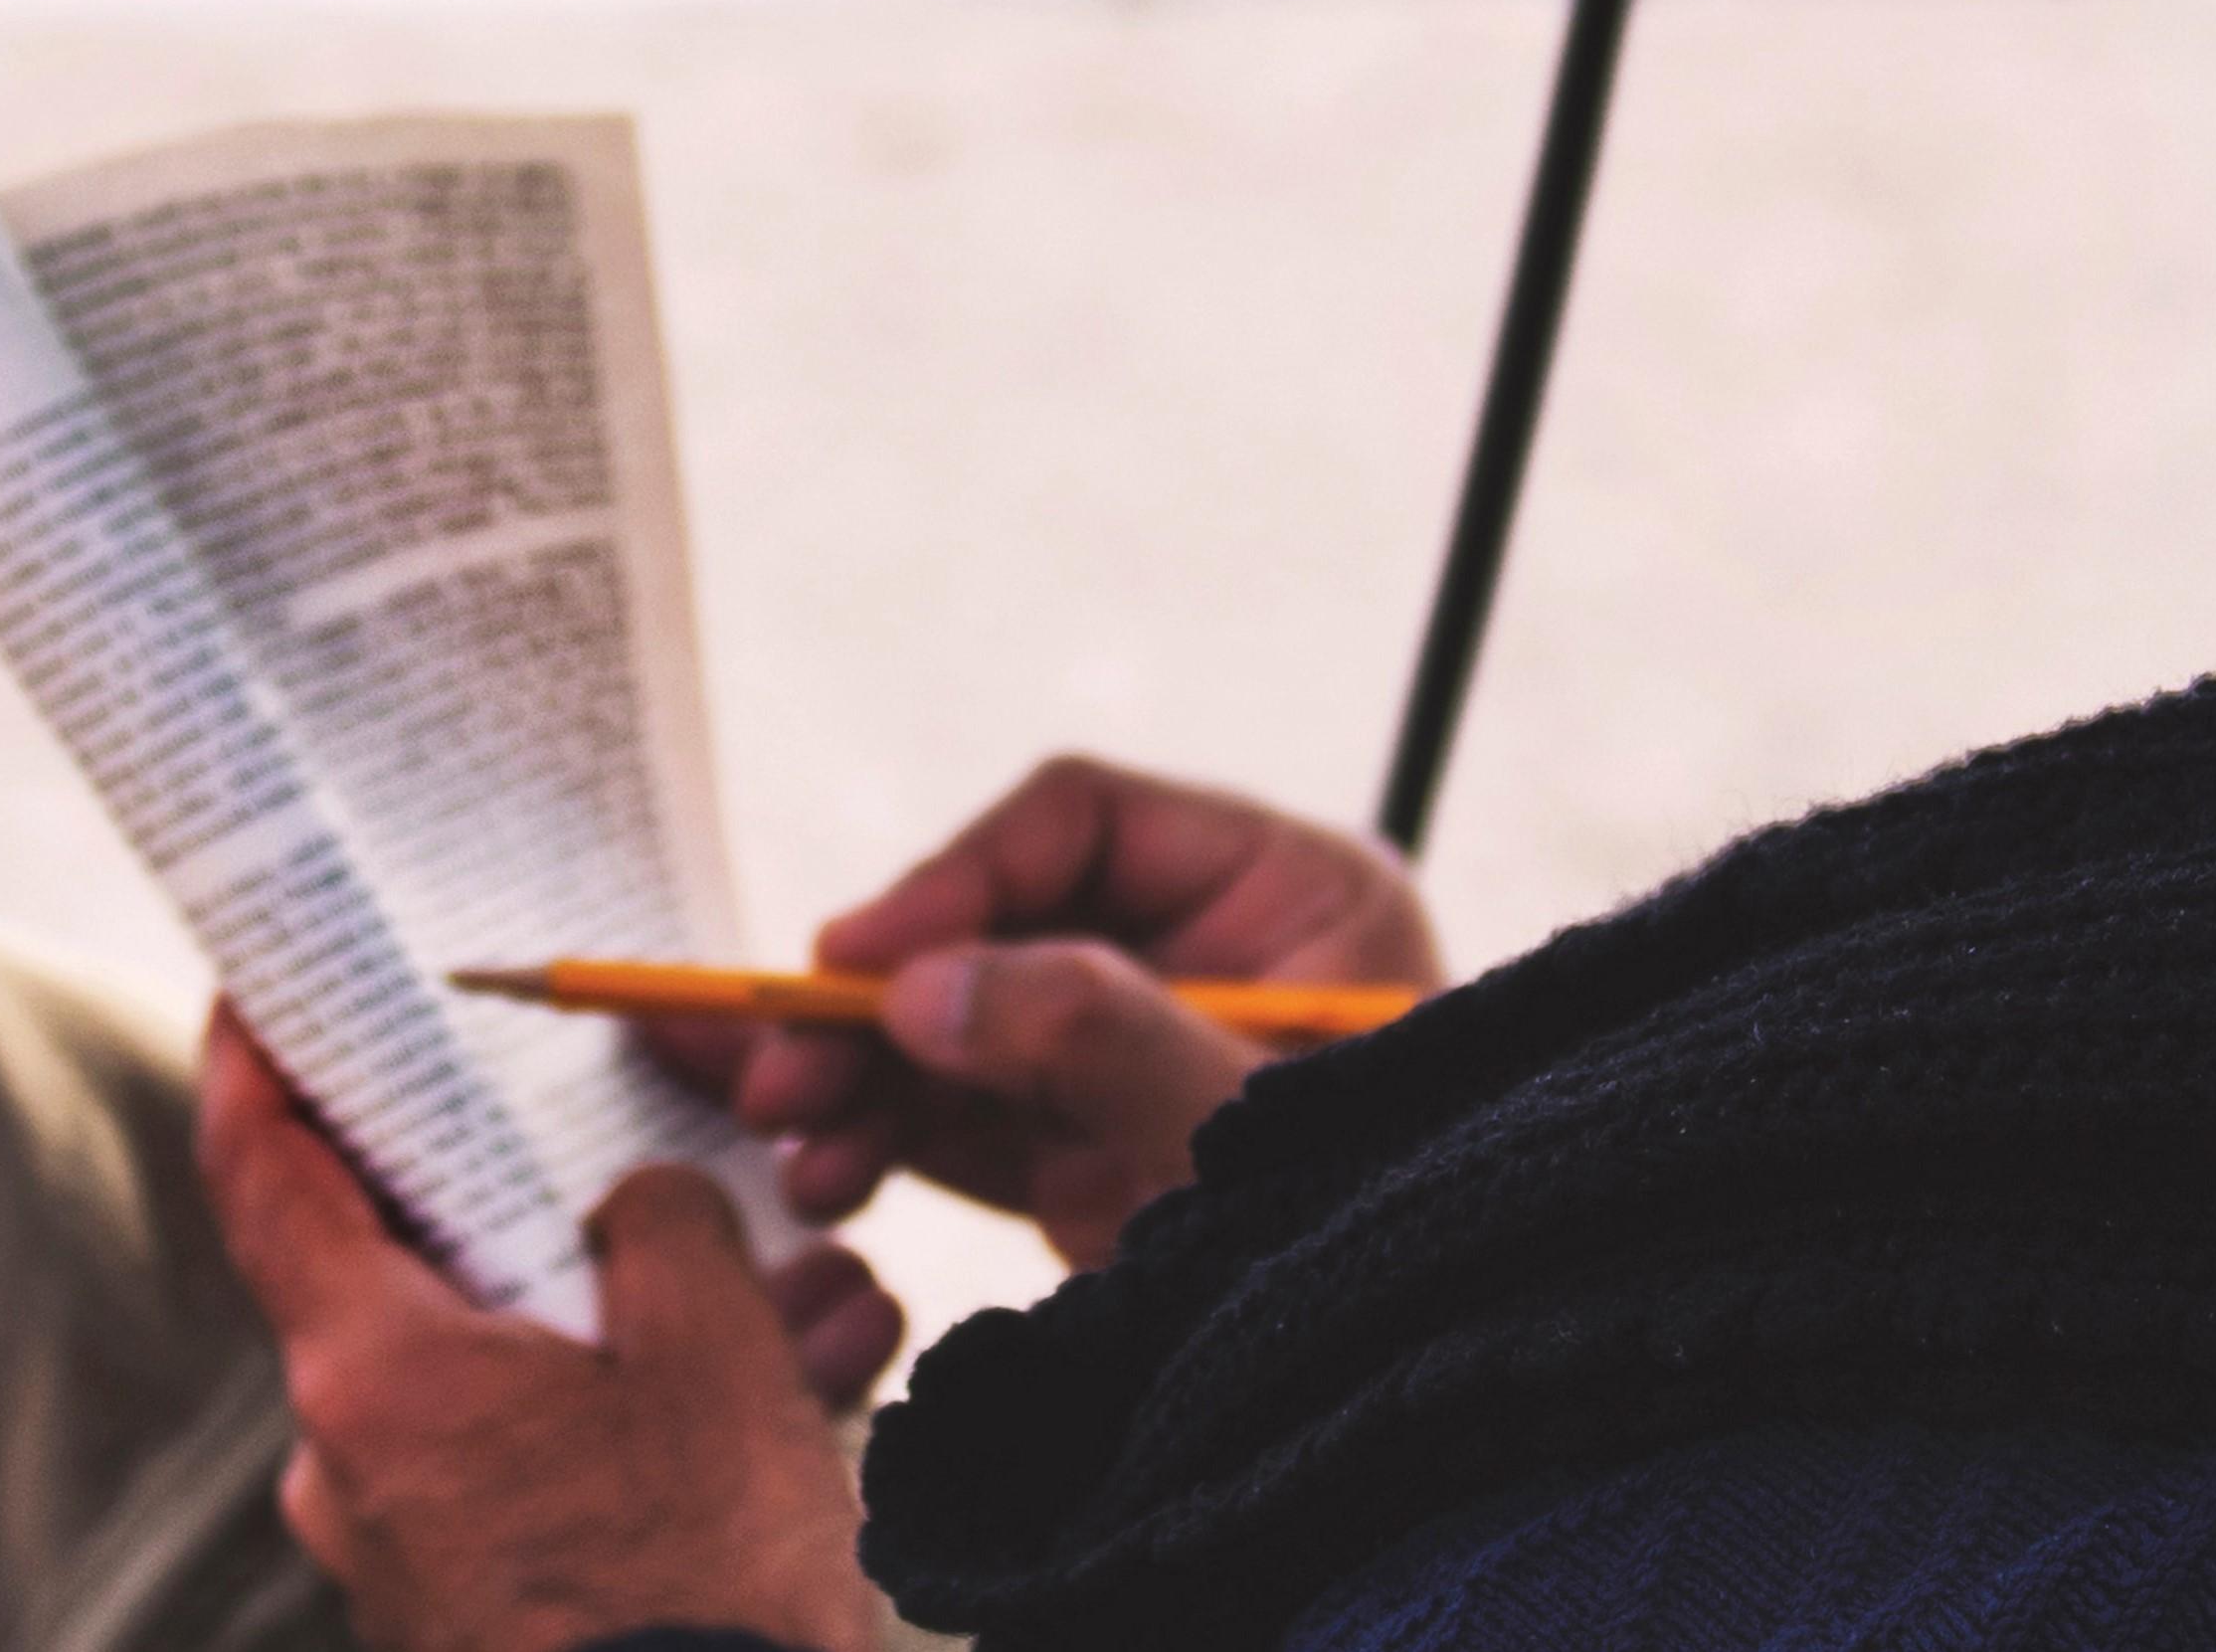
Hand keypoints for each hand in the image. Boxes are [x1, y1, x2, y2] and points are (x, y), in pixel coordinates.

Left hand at [198, 1011, 887, 1651]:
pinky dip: (653, 1431)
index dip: (259, 1060)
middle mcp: (355, 1463)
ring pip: (520, 1380)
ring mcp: (408, 1554)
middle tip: (685, 1166)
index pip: (264, 1174)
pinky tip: (804, 1408)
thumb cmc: (702, 1585)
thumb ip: (664, 1231)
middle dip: (572, 1213)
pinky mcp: (473, 1617)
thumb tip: (639, 1210)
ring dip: (658, 1333)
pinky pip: (550, 1476)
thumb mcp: (714, 1357)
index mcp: (375, 1374)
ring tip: (829, 1313)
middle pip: (428, 1275)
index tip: (267, 984)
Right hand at [644, 755, 1438, 1268]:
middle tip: (782, 1071)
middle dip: (880, 999)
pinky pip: (970, 1122)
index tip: (851, 959)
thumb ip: (1100, 1034)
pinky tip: (827, 1177)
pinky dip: (890, 1142)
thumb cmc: (1396, 1225)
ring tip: (794, 1146)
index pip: (1083, 824)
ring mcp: (1146, 1054)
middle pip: (1000, 928)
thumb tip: (918, 987)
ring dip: (864, 1079)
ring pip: (964, 1028)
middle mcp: (1209, 955)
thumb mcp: (1250, 1120)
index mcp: (1289, 891)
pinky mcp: (1101, 1154)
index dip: (954, 878)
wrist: (1433, 1393)